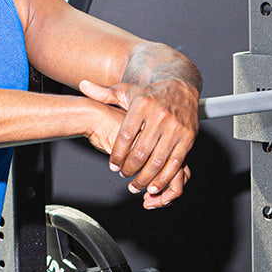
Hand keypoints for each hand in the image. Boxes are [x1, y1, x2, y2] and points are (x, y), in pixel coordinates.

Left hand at [79, 78, 198, 206]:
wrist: (182, 88)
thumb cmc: (150, 94)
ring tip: (136, 185)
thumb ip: (104, 93)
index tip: (112, 165)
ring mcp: (176, 127)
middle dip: (130, 168)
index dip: (117, 154)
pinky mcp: (188, 137)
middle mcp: (160, 116)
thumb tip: (83, 86)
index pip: (125, 135)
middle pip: (141, 151)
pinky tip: (154, 186)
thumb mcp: (127, 91)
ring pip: (158, 160)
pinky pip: (176, 162)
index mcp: (142, 105)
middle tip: (123, 175)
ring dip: (145, 177)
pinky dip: (164, 177)